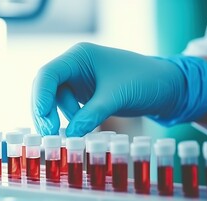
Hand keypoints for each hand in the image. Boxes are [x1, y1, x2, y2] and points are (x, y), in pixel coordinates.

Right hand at [32, 42, 206, 136]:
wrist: (165, 86)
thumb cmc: (145, 81)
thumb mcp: (116, 96)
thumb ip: (91, 115)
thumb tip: (69, 136)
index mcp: (79, 56)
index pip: (48, 75)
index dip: (41, 99)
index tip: (45, 124)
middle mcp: (75, 66)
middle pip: (46, 88)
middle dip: (45, 112)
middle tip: (50, 136)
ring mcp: (79, 80)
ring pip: (56, 100)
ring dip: (60, 118)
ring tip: (73, 134)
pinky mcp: (85, 93)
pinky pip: (68, 108)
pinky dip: (70, 120)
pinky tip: (78, 130)